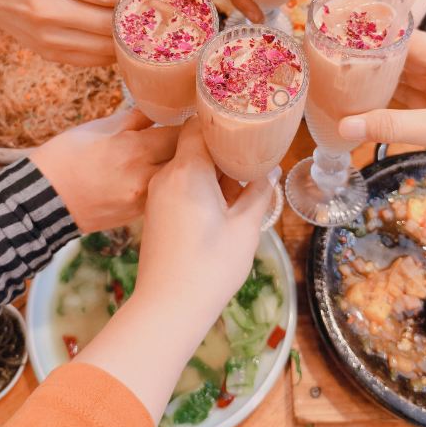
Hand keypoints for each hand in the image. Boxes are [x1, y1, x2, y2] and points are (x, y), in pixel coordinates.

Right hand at [31, 108, 179, 231]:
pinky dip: (166, 183)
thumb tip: (159, 105)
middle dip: (189, 146)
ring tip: (177, 155)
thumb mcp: (99, 127)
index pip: (181, 133)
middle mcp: (144, 177)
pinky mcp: (138, 215)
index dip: (188, 124)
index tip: (189, 117)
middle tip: (190, 135)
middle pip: (186, 158)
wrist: (40, 201)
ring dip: (180, 167)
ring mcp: (142, 200)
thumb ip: (135, 118)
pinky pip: (162, 194)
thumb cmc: (65, 157)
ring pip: (177, 179)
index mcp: (134, 149)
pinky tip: (160, 174)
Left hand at [136, 117, 275, 325]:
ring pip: (186, 165)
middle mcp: (167, 175)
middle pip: (193, 144)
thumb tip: (270, 171)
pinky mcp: (155, 212)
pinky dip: (199, 186)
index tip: (245, 123)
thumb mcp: (245, 228)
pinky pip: (179, 184)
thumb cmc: (210, 266)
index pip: (198, 124)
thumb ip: (259, 193)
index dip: (222, 120)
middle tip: (252, 155)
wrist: (168, 306)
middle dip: (222, 149)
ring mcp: (157, 194)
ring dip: (212, 169)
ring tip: (240, 183)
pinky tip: (220, 204)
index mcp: (188, 170)